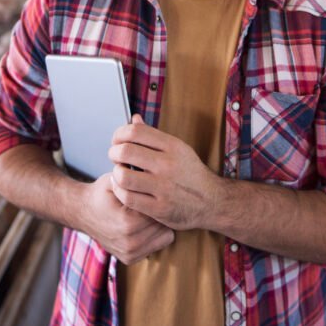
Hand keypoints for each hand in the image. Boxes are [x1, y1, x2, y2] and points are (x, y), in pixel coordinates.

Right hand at [76, 172, 174, 263]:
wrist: (82, 213)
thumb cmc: (102, 194)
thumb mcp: (115, 180)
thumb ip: (134, 178)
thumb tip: (153, 172)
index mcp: (128, 222)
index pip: (160, 209)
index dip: (159, 199)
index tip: (156, 193)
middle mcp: (129, 242)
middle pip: (164, 224)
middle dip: (161, 213)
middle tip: (153, 203)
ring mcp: (129, 253)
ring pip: (165, 237)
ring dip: (159, 226)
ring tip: (148, 214)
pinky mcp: (130, 259)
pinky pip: (157, 246)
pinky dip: (154, 236)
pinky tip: (144, 226)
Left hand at [108, 114, 223, 230]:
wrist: (212, 202)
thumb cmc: (191, 174)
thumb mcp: (178, 149)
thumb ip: (153, 135)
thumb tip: (134, 118)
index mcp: (172, 146)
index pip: (134, 131)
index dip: (119, 135)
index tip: (118, 142)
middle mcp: (168, 164)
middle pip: (125, 151)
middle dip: (113, 153)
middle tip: (116, 158)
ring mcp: (164, 187)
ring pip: (123, 176)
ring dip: (115, 174)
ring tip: (120, 174)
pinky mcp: (159, 208)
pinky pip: (128, 198)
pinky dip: (119, 192)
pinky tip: (124, 189)